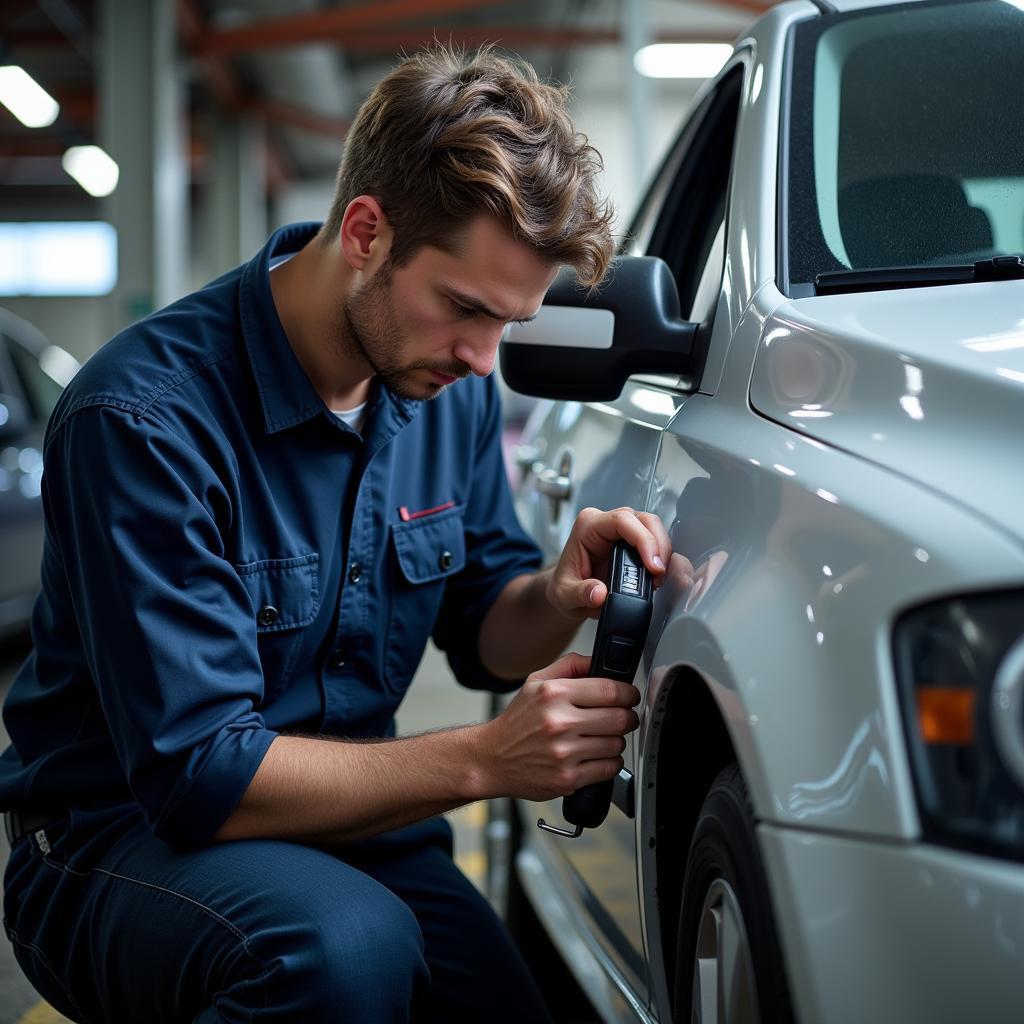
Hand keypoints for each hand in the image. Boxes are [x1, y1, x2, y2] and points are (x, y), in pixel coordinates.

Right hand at [479, 652, 640, 801]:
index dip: (629, 692)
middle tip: (624, 717)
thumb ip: (570, 666)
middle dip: (629, 716)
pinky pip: (609, 768)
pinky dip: (610, 762)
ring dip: (617, 740)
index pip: (610, 690)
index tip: (630, 696)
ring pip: (617, 744)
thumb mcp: (535, 682)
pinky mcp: (568, 778)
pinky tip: (597, 755)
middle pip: (619, 718)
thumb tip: (599, 661)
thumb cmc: (516, 722)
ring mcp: (564, 753)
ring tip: (603, 737)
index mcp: (554, 694)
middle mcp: (559, 723)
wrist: (492, 759)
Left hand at [547, 506, 672, 620]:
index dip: (643, 539)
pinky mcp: (632, 543)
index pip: (621, 520)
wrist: (568, 594)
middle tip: (658, 573)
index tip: (652, 564)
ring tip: (657, 578)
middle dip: (658, 545)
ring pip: (653, 527)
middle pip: (643, 520)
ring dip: (662, 551)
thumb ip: (580, 593)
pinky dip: (661, 558)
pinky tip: (658, 575)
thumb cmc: (565, 587)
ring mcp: (621, 531)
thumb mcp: (565, 595)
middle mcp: (605, 523)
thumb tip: (599, 593)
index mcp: (587, 526)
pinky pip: (654, 541)